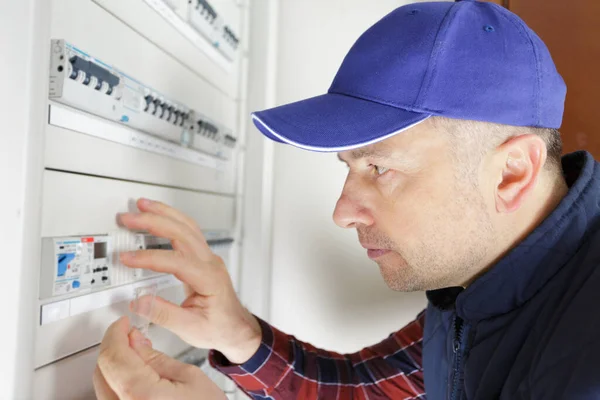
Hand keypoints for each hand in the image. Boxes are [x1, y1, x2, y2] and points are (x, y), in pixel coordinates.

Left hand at [94, 317, 226, 399]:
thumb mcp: (189, 376)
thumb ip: (156, 358)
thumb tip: (134, 340)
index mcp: (142, 395)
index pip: (113, 355)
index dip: (116, 333)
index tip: (123, 324)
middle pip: (102, 370)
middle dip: (113, 346)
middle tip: (129, 334)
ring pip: (101, 386)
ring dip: (113, 365)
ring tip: (134, 353)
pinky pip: (110, 399)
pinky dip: (116, 382)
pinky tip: (132, 374)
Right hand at [118, 198, 261, 363]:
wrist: (236, 329)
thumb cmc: (220, 328)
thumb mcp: (191, 329)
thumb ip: (163, 315)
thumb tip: (138, 301)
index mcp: (209, 279)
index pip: (177, 261)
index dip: (150, 257)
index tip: (128, 258)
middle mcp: (210, 263)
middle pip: (183, 233)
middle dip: (154, 221)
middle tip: (129, 218)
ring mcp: (208, 258)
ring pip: (187, 226)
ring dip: (164, 213)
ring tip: (142, 205)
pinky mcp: (202, 258)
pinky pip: (187, 231)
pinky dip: (171, 219)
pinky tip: (158, 215)